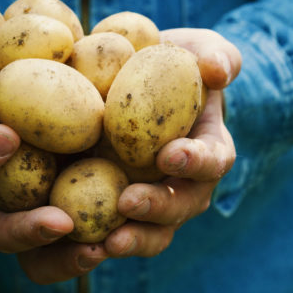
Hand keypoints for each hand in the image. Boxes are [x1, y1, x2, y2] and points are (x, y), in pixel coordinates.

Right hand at [0, 45, 105, 283]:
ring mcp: (20, 221)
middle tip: (60, 220)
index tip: (8, 134)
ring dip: (62, 258)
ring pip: (33, 257)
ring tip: (95, 250)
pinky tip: (111, 244)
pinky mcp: (54, 226)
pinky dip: (82, 254)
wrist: (26, 95)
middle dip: (24, 228)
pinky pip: (62, 256)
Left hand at [103, 28, 240, 256]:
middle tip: (129, 202)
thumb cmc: (170, 64)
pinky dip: (96, 243)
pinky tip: (74, 243)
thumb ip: (215, 54)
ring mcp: (152, 199)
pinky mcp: (116, 207)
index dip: (196, 161)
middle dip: (158, 208)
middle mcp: (184, 183)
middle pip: (181, 206)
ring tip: (106, 244)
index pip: (213, 160)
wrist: (132, 82)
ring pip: (152, 232)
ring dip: (132, 240)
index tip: (170, 154)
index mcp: (207, 149)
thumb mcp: (196, 49)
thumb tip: (217, 70)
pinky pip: (112, 233)